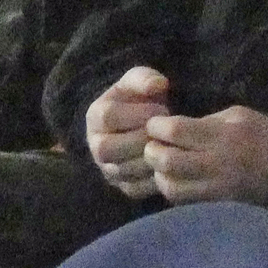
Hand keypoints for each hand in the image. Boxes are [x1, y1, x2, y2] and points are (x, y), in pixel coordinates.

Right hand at [86, 68, 171, 198]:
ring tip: (171, 145)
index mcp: (95, 116)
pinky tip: (172, 163)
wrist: (142, 124)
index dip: (138, 113)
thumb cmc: (141, 99)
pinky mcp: (124, 186)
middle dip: (143, 138)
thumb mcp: (140, 81)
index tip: (163, 108)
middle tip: (167, 131)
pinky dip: (156, 178)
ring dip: (151, 158)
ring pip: (123, 170)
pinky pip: (136, 188)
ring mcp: (107, 168)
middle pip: (109, 148)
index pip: (108, 117)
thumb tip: (159, 84)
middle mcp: (96, 145)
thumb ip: (145, 79)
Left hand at [141, 106, 267, 205]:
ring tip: (163, 166)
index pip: (175, 131)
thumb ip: (205, 122)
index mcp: (223, 136)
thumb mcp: (238, 115)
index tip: (155, 125)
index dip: (157, 127)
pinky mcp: (215, 206)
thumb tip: (173, 129)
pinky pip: (182, 202)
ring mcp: (215, 189)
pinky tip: (177, 181)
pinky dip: (173, 190)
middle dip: (153, 152)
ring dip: (160, 175)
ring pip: (170, 187)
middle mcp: (216, 164)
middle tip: (154, 146)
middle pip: (167, 161)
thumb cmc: (262, 136)